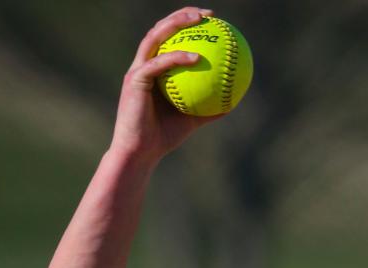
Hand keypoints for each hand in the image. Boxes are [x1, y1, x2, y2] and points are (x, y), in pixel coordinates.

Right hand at [110, 9, 222, 165]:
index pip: (169, 38)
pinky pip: (158, 63)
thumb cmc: (162, 138)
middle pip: (161, 28)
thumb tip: (232, 102)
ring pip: (156, 36)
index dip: (187, 24)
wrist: (139, 153)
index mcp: (154, 69)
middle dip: (183, 15)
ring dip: (176, 23)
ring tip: (200, 20)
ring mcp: (137, 70)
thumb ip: (208, 108)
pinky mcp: (135, 80)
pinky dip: (177, 57)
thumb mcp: (191, 121)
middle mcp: (144, 64)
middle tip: (209, 14)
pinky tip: (196, 57)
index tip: (211, 21)